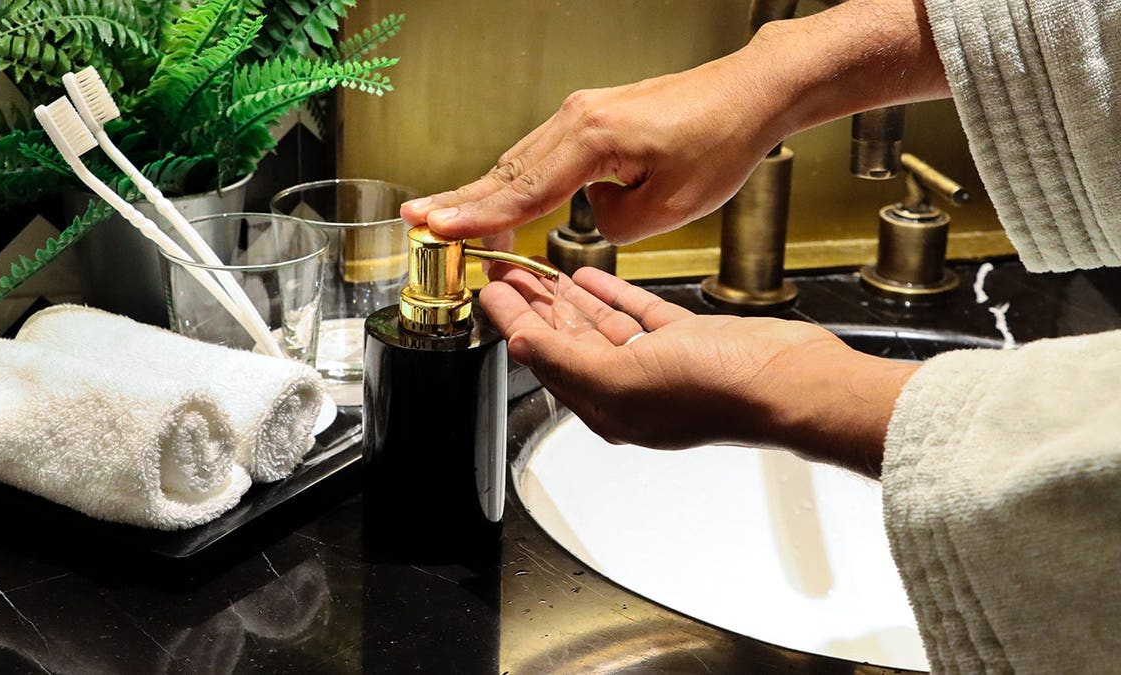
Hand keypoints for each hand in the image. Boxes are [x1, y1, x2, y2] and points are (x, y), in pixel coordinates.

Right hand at [401, 0, 947, 249]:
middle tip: (416, 223)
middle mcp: (578, 118)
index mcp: (593, 139)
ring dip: (482, 192)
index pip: (523, 191)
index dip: (478, 218)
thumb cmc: (719, 143)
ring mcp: (581, 113)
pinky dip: (514, 180)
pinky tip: (497, 200)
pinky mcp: (591, 118)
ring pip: (519, 161)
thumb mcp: (668, 208)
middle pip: (507, 171)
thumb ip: (611, 223)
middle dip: (460, 201)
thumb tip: (586, 216)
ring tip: (443, 218)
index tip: (439, 231)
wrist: (747, 95)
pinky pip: (539, 154)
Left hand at [480, 267, 917, 476]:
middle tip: (509, 271)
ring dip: (569, 298)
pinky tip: (594, 277)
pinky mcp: (688, 342)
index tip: (490, 290)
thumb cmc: (719, 390)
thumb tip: (519, 344)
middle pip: (566, 340)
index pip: (543, 357)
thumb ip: (565, 359)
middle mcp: (628, 388)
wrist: (792, 382)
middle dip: (535, 305)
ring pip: (600, 326)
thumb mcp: (624, 376)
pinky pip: (638, 315)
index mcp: (606, 405)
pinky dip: (613, 295)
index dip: (513, 321)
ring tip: (541, 270)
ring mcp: (659, 364)